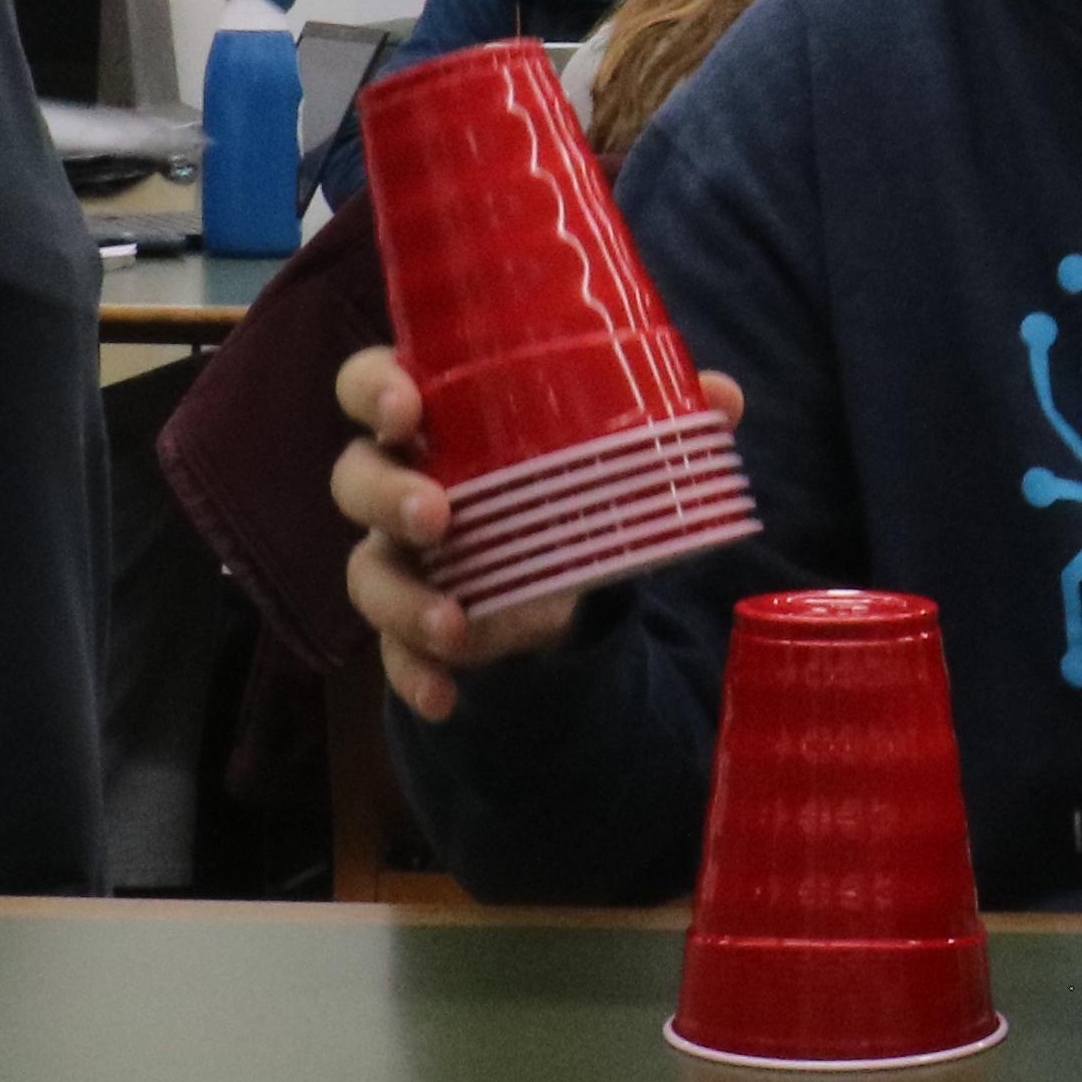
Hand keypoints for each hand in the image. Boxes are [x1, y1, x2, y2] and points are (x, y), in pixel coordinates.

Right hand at [331, 344, 744, 720]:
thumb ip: (655, 416)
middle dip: (388, 495)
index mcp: (435, 415)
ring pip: (367, 571)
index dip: (373, 388)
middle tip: (437, 516)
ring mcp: (398, 556)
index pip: (371, 383)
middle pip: (357, 478)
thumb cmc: (559, 473)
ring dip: (404, 599)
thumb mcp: (603, 441)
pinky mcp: (412, 623)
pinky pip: (394, 653)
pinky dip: (416, 675)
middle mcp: (399, 480)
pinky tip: (447, 698)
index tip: (405, 403)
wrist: (563, 562)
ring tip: (455, 625)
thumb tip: (723, 396)